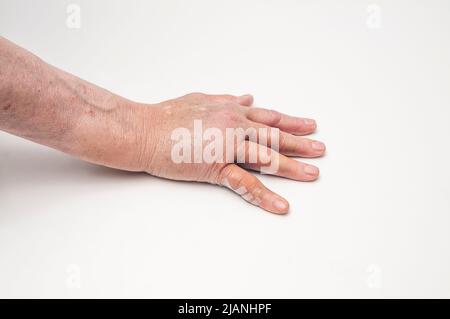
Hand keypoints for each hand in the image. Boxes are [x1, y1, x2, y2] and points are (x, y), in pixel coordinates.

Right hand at [133, 92, 325, 213]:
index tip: (309, 126)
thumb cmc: (165, 116)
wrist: (142, 130)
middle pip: (274, 136)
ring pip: (267, 157)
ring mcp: (227, 146)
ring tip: (313, 174)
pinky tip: (281, 205)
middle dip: (300, 143)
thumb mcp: (199, 99)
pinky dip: (264, 196)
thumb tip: (247, 97)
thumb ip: (226, 98)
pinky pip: (245, 183)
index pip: (268, 117)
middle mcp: (234, 125)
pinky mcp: (215, 167)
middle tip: (321, 149)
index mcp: (231, 110)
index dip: (290, 123)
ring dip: (292, 167)